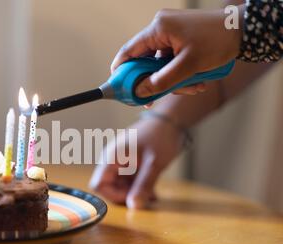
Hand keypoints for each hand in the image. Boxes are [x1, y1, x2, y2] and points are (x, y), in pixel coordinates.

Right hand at [90, 115, 183, 208]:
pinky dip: (138, 186)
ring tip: (152, 195)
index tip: (132, 197)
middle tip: (146, 198)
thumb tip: (133, 207)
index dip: (113, 195)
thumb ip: (143, 185)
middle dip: (125, 195)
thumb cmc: (161, 137)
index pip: (98, 184)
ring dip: (133, 192)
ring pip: (119, 185)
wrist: (172, 119)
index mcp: (112, 157)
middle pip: (108, 186)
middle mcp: (112, 159)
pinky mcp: (128, 162)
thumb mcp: (154, 164)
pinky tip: (152, 190)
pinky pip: (127, 179)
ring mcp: (119, 160)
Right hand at [111, 7, 242, 98]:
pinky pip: (171, 61)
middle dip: (153, 81)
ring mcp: (171, 34)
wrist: (242, 31)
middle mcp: (161, 28)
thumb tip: (141, 92)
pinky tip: (194, 81)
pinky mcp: (179, 39)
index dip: (121, 70)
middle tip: (154, 99)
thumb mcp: (188, 66)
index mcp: (159, 28)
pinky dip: (179, 73)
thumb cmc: (218, 42)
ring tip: (191, 87)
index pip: (129, 51)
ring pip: (159, 64)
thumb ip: (162, 81)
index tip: (118, 88)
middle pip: (144, 61)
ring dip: (171, 80)